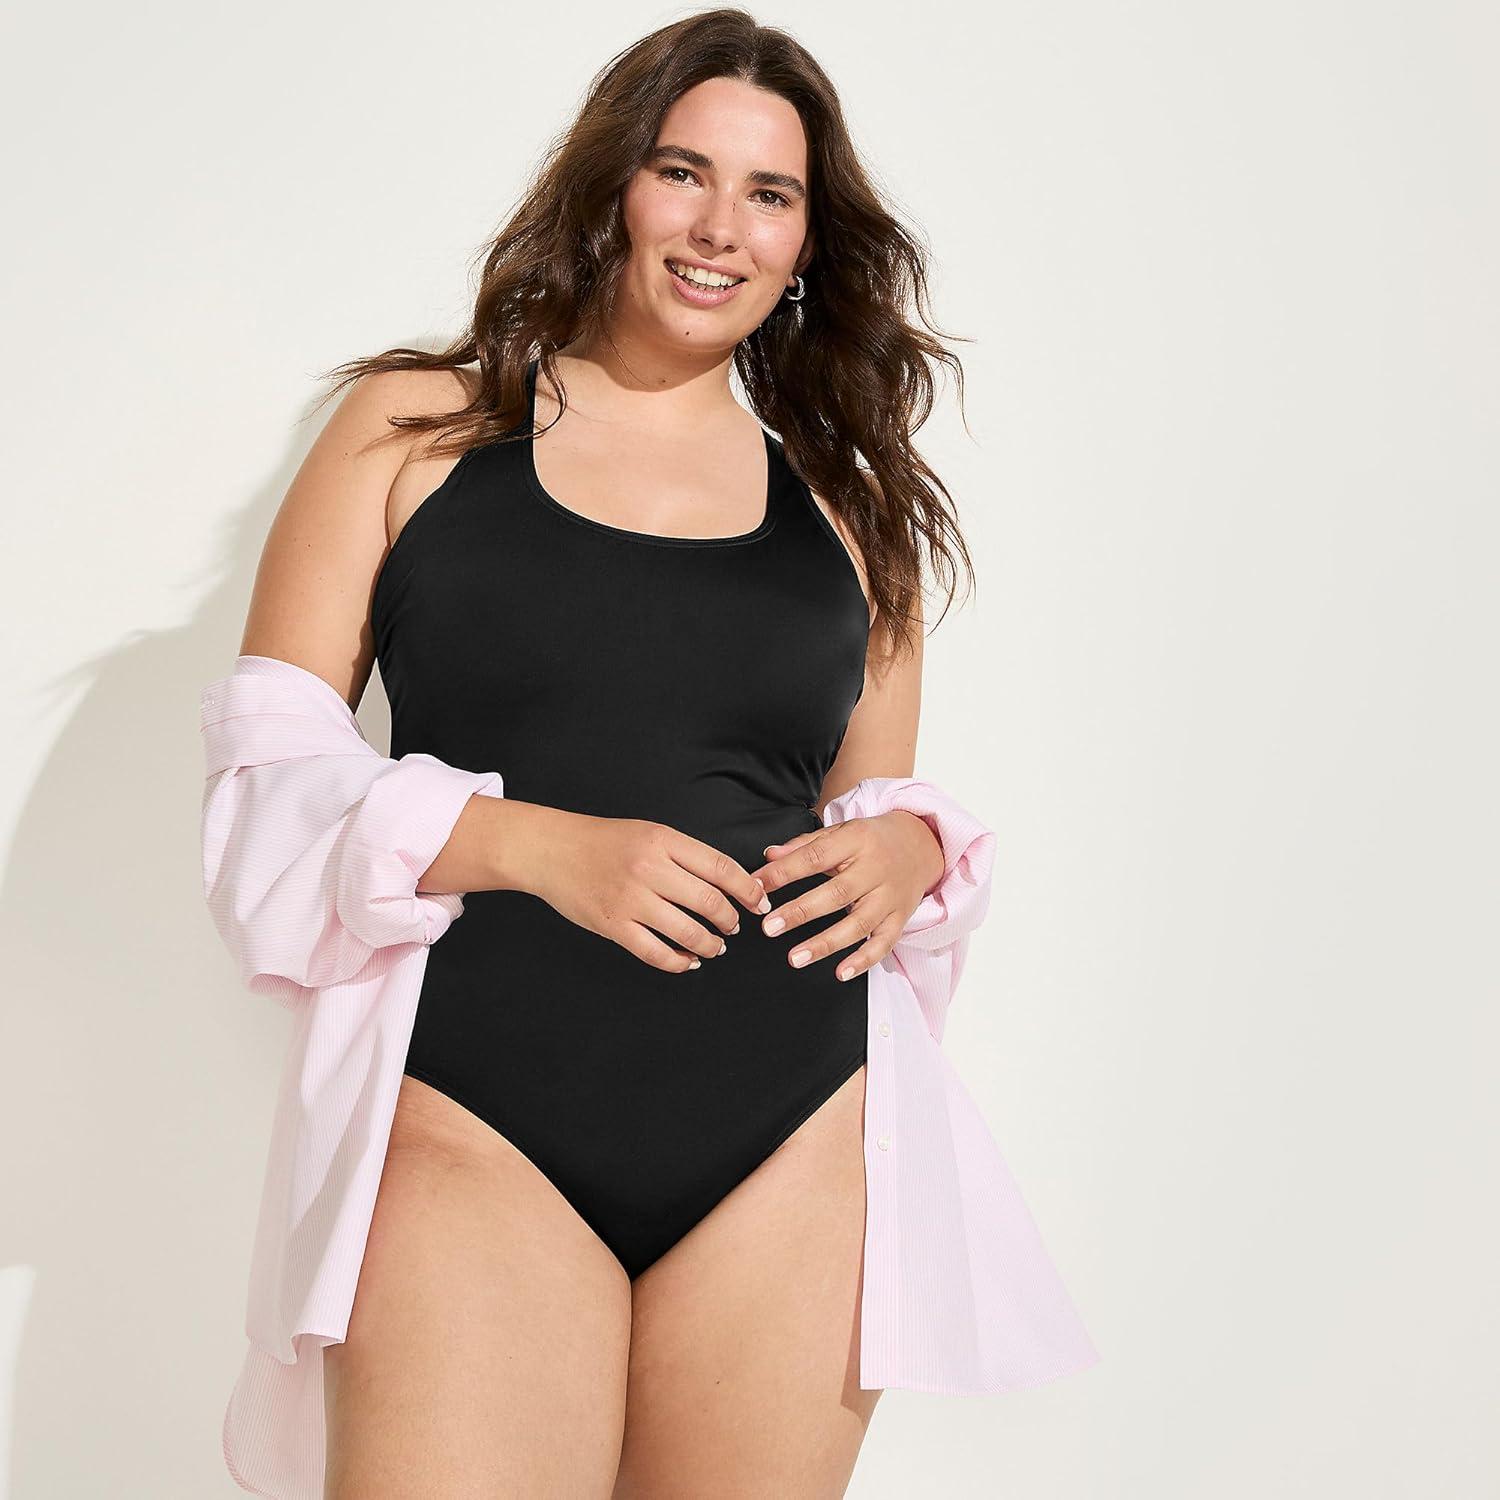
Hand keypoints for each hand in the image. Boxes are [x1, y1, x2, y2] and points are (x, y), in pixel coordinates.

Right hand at [525, 809, 773, 973]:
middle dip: (730, 920)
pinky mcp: (613, 925)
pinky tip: (688, 960)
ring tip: (715, 947)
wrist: (552, 851)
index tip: (758, 903)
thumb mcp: (649, 833)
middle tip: (734, 927)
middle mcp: (649, 869)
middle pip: (709, 901)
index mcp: (663, 840)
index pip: (720, 867)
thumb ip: (684, 855)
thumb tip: (728, 882)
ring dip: (709, 944)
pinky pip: (656, 952)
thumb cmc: (604, 841)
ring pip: (687, 931)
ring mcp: (630, 899)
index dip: (747, 889)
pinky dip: (679, 961)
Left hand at [749, 810, 945, 980]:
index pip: (815, 857)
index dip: (784, 873)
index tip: (757, 886)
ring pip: (858, 924)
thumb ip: (805, 845)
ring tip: (795, 958)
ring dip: (825, 944)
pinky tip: (841, 973)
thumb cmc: (873, 839)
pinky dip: (863, 960)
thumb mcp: (841, 831)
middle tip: (770, 927)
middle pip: (836, 894)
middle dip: (800, 912)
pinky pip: (883, 944)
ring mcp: (889, 897)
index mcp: (857, 840)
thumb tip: (769, 856)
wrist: (922, 844)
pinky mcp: (900, 918)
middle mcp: (876, 869)